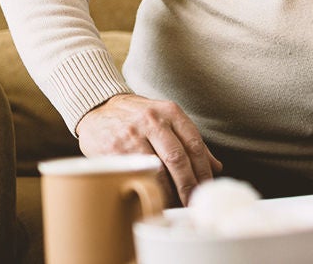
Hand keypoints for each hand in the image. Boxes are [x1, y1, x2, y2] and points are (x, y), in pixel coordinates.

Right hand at [76, 93, 222, 205]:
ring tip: (177, 204)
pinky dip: (148, 189)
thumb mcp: (166, 119)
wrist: (98, 109)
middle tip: (194, 202)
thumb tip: (215, 167)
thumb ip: (190, 141)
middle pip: (178, 158)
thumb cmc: (138, 117)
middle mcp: (153, 121)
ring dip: (170, 192)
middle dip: (189, 185)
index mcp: (170, 112)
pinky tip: (155, 199)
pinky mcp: (115, 150)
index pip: (194, 144)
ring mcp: (133, 135)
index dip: (203, 170)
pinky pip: (136, 174)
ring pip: (158, 169)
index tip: (207, 186)